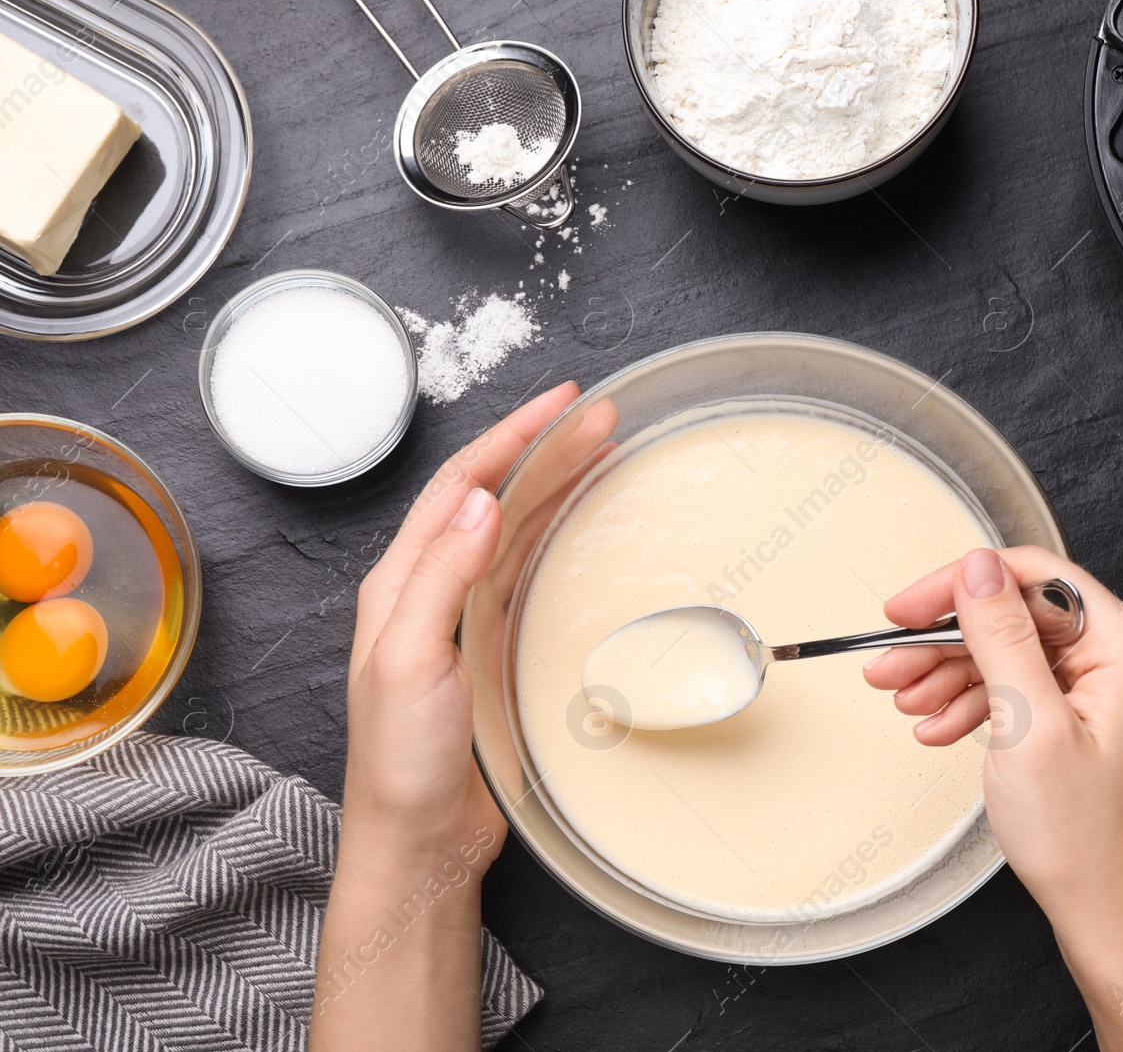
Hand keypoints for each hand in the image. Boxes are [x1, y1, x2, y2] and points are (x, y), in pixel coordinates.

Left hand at [343, 380, 595, 862]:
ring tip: (600, 454)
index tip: (558, 405)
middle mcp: (431, 590)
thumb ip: (440, 577)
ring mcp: (465, 618)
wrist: (419, 839)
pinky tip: (580, 524)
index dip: (509, 437)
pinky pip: (528, 573)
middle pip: (493, 497)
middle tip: (598, 420)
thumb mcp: (407, 661)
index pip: (459, 485)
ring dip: (554, 487)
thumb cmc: (399, 762)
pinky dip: (557, 536)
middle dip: (543, 451)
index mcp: (400, 582)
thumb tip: (480, 502)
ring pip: (514, 530)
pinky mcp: (493, 649)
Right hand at [866, 549, 1122, 1049]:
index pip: (1035, 578)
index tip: (904, 608)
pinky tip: (939, 725)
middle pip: (1020, 617)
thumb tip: (977, 566)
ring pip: (1017, 652)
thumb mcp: (1028, 727)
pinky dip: (981, 703)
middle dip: (947, 643)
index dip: (960, 586)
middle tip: (888, 664)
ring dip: (953, 675)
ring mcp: (1118, 686)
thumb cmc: (1085, 840)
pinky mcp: (1097, 712)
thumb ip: (1000, 636)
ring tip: (905, 701)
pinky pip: (1029, 686)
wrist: (1110, 914)